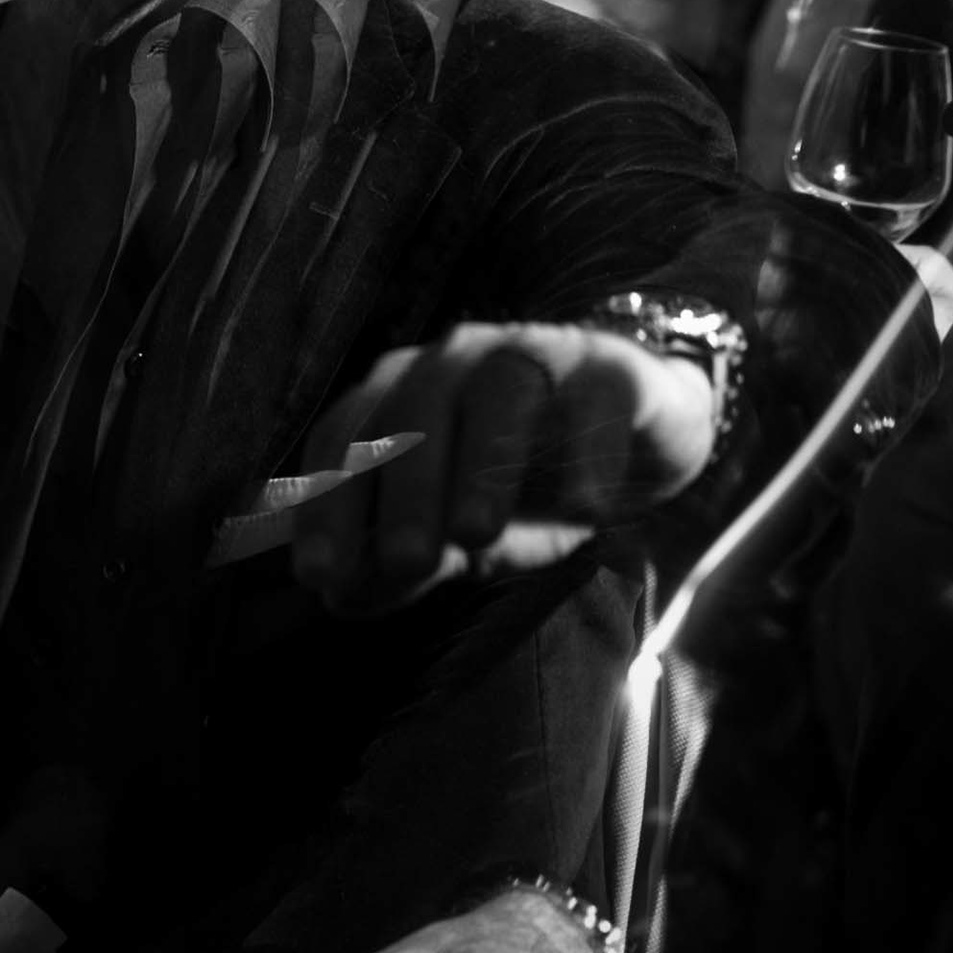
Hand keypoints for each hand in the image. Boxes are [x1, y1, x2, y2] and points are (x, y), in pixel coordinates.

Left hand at [291, 325, 724, 611]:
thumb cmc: (521, 487)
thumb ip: (395, 562)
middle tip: (404, 563)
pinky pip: (599, 398)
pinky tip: (586, 510)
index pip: (347, 436)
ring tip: (477, 535)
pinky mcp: (613, 372)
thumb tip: (334, 596)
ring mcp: (537, 357)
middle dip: (404, 489)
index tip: (319, 576)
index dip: (328, 502)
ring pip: (501, 390)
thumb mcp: (454, 535)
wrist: (633, 441)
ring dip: (483, 462)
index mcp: (402, 394)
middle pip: (417, 409)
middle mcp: (460, 361)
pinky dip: (590, 450)